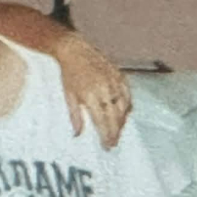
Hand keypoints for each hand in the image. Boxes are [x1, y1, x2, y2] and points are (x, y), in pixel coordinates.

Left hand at [54, 33, 130, 148]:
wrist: (75, 50)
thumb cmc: (69, 74)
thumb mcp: (68, 95)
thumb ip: (75, 116)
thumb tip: (77, 134)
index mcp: (91, 96)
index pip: (102, 121)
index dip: (106, 135)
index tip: (107, 146)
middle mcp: (105, 89)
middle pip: (115, 117)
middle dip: (115, 132)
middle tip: (113, 143)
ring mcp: (114, 81)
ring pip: (124, 107)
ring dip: (122, 121)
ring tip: (118, 131)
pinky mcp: (120, 75)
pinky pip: (128, 94)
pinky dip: (128, 105)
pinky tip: (125, 113)